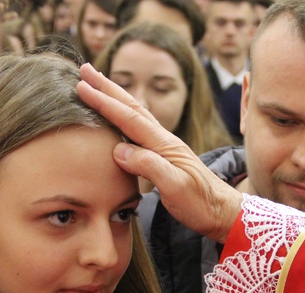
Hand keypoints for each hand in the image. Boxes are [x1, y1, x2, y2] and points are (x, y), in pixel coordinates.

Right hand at [76, 63, 242, 242]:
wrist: (221, 211)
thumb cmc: (200, 203)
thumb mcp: (175, 187)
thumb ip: (149, 166)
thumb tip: (119, 149)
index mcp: (164, 144)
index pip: (129, 118)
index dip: (105, 102)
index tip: (82, 86)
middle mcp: (164, 140)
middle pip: (131, 107)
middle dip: (107, 88)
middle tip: (85, 69)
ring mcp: (164, 147)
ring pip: (135, 115)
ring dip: (115, 98)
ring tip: (97, 85)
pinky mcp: (164, 156)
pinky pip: (138, 130)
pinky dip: (123, 117)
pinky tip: (118, 118)